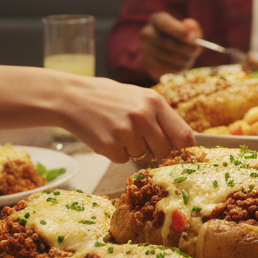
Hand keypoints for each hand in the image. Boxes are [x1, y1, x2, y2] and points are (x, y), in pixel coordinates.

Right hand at [56, 75, 195, 162]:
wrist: (72, 97)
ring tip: (117, 130)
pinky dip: (116, 153)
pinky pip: (123, 160)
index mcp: (155, 102)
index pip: (183, 134)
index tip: (183, 153)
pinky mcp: (110, 145)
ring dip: (132, 149)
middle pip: (164, 150)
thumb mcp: (139, 97)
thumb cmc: (109, 98)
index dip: (185, 147)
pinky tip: (106, 136)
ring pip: (143, 156)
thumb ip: (160, 116)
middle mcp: (144, 116)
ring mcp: (126, 131)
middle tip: (139, 137)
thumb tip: (183, 142)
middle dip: (155, 149)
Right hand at [139, 12, 202, 80]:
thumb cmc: (182, 37)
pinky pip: (166, 69)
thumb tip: (189, 26)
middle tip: (197, 50)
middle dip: (185, 48)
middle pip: (166, 42)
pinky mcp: (148, 65)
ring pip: (168, 57)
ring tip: (190, 57)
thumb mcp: (189, 29)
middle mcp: (146, 33)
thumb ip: (192, 27)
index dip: (179, 31)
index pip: (164, 23)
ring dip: (184, 59)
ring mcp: (145, 50)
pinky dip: (178, 68)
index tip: (194, 38)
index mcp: (157, 19)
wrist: (170, 52)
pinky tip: (181, 64)